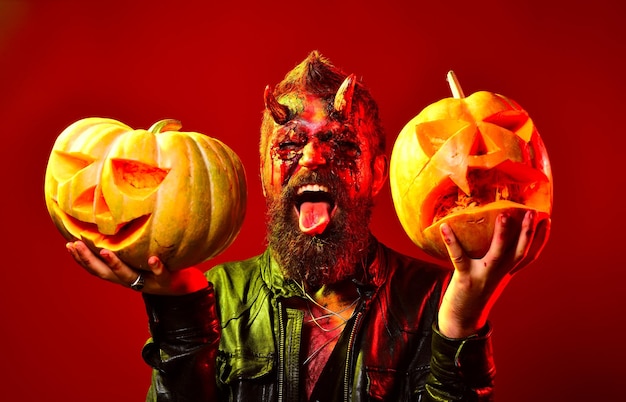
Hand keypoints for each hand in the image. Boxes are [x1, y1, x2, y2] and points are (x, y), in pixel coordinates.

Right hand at [65, 241, 207, 294]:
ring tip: (106, 251)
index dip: (80, 259)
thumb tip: (109, 227)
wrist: (180, 287)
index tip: (68, 245)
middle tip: (76, 245)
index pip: (95, 268)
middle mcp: (129, 280)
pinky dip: (156, 268)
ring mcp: (146, 282)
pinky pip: (160, 275)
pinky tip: (152, 259)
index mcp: (120, 275)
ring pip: (127, 275)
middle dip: (88, 259)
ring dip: (115, 264)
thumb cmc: (152, 269)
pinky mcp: (165, 281)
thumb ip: (123, 249)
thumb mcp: (135, 260)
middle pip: (104, 272)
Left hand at [437, 210, 550, 337]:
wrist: (462, 318)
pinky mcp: (465, 278)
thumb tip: (494, 233)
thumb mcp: (491, 276)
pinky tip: (446, 226)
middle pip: (518, 252)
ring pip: (497, 255)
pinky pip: (459, 257)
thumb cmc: (475, 291)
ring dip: (501, 235)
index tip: (548, 219)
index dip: (541, 239)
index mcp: (506, 273)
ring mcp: (483, 276)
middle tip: (531, 212)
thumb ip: (496, 260)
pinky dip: (452, 241)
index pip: (530, 256)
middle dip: (527, 232)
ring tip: (502, 216)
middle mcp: (499, 274)